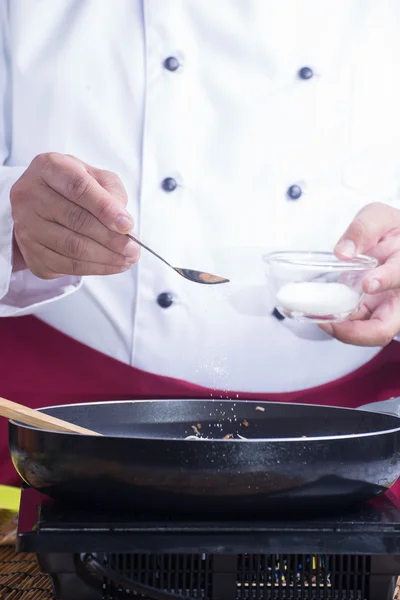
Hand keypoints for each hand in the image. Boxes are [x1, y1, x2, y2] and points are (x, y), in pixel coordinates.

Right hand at [10, 152, 139, 277]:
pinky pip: (66, 265)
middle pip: (76, 220)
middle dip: (111, 238)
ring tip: (128, 259)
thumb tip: (123, 224)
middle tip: (134, 248)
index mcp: (48, 168)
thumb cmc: (73, 187)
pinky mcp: (30, 252)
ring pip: (72, 247)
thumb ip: (111, 193)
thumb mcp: (95, 177)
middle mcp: (29, 195)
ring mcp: (26, 225)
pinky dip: (94, 269)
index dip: (105, 208)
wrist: (41, 203)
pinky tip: (112, 266)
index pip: (78, 188)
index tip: (128, 225)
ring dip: (106, 257)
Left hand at [320, 202, 399, 345]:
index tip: (367, 283)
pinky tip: (319, 315)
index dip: (386, 280)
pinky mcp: (370, 311)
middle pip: (386, 327)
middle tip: (332, 324)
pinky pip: (355, 324)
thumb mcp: (379, 217)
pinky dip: (337, 324)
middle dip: (359, 333)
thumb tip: (343, 251)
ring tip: (320, 320)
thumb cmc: (391, 230)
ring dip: (344, 332)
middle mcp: (399, 295)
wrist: (395, 241)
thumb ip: (364, 228)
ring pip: (369, 332)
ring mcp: (385, 307)